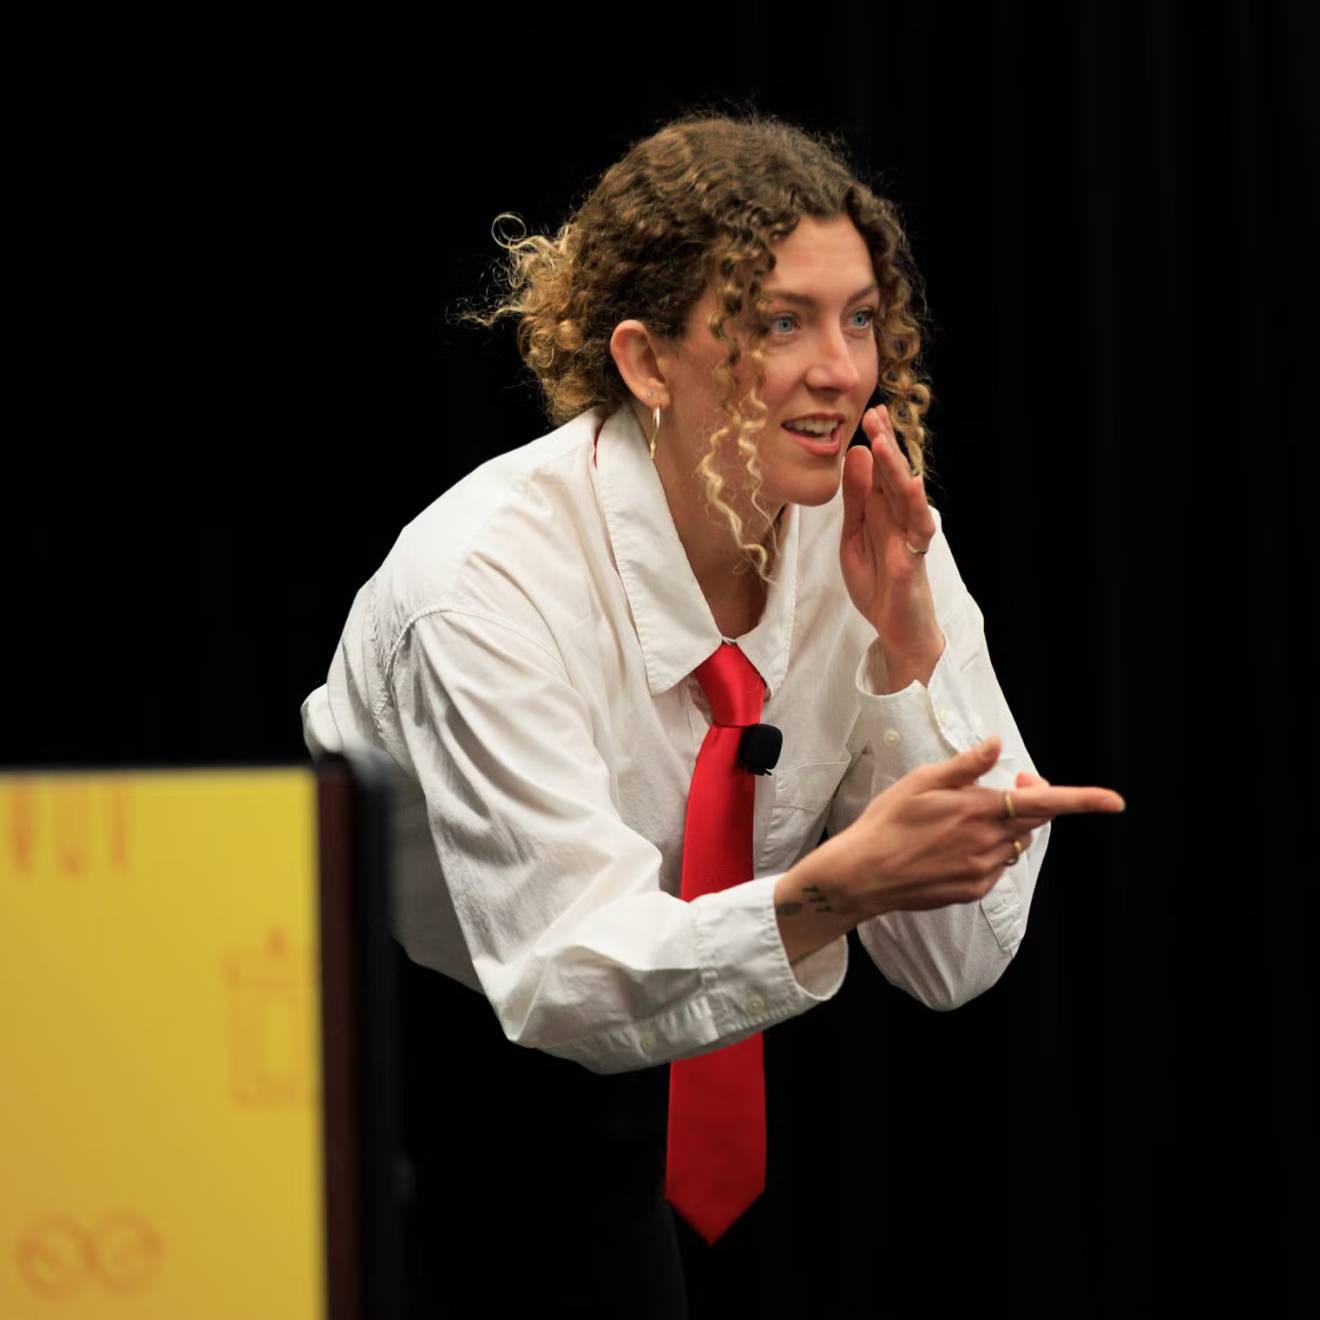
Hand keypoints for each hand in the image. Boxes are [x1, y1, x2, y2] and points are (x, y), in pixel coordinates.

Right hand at [821, 738, 1124, 919]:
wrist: (864, 873)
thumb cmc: (887, 821)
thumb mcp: (921, 781)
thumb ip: (966, 765)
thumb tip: (998, 745)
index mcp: (978, 809)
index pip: (1045, 803)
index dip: (1084, 800)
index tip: (1115, 801)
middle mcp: (988, 842)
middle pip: (1033, 820)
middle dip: (1031, 800)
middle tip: (1010, 783)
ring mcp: (983, 870)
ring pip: (1014, 843)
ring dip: (1005, 826)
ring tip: (962, 819)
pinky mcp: (974, 889)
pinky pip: (997, 865)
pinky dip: (988, 850)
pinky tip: (954, 846)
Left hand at [839, 404, 942, 660]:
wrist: (896, 627)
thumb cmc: (877, 581)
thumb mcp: (854, 534)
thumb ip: (855, 498)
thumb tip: (855, 454)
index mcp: (882, 510)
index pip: (878, 469)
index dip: (874, 442)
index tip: (868, 412)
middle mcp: (898, 517)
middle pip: (892, 475)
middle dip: (884, 444)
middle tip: (874, 413)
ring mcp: (908, 535)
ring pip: (905, 495)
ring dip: (894, 468)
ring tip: (882, 441)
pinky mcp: (913, 557)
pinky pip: (918, 528)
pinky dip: (915, 506)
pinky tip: (911, 485)